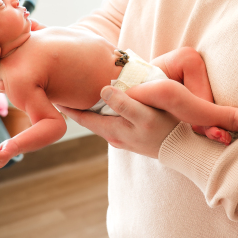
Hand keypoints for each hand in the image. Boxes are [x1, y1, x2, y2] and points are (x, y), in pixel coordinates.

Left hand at [57, 86, 178, 158]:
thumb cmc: (167, 130)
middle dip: (76, 104)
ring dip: (90, 107)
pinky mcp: (133, 135)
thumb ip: (124, 104)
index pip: (82, 117)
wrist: (185, 150)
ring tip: (80, 91)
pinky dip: (105, 109)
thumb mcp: (145, 116)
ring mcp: (124, 137)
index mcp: (112, 130)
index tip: (52, 91)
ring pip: (100, 119)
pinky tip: (108, 100)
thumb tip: (102, 90)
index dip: (68, 104)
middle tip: (61, 87)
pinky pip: (112, 120)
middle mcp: (114, 136)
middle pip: (89, 118)